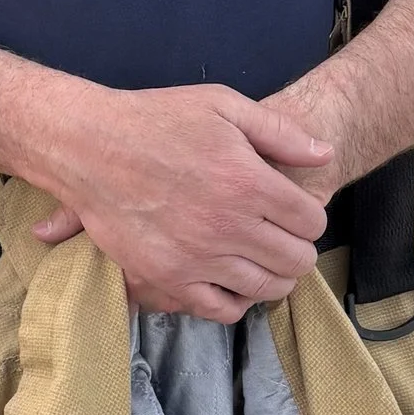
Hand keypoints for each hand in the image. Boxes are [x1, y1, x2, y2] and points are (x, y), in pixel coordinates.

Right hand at [18, 76, 334, 322]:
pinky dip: (236, 301)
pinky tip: (233, 282)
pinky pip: (221, 309)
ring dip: (274, 277)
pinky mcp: (168, 278)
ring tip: (262, 261)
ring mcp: (198, 257)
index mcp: (248, 182)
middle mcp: (229, 226)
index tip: (294, 212)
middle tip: (282, 237)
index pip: (311, 221)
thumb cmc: (156, 119)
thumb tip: (324, 154)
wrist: (88, 146)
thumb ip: (280, 131)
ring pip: (266, 288)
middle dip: (297, 248)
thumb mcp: (223, 105)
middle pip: (296, 260)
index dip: (309, 216)